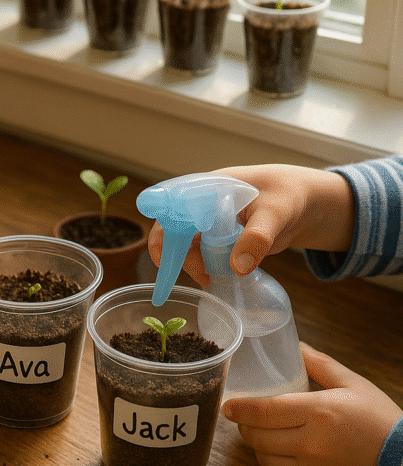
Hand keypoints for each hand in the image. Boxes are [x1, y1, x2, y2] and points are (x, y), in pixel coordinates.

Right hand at [147, 164, 354, 286]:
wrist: (304, 202)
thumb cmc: (289, 197)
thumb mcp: (277, 214)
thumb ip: (257, 237)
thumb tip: (236, 268)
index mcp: (209, 188)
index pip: (171, 205)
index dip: (162, 227)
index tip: (163, 254)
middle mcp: (201, 202)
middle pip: (171, 228)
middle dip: (174, 254)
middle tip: (198, 275)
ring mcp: (206, 220)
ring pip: (183, 243)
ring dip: (190, 262)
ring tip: (209, 278)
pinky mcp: (215, 236)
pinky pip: (198, 252)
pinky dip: (201, 265)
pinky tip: (214, 275)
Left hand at [222, 343, 401, 465]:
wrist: (402, 461)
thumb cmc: (378, 419)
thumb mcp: (352, 383)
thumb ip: (319, 364)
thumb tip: (296, 347)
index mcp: (317, 412)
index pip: (264, 411)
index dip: (240, 409)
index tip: (228, 406)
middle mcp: (310, 443)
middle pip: (258, 437)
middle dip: (245, 427)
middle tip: (244, 418)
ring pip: (265, 459)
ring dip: (258, 446)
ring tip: (262, 433)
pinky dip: (278, 462)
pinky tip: (285, 450)